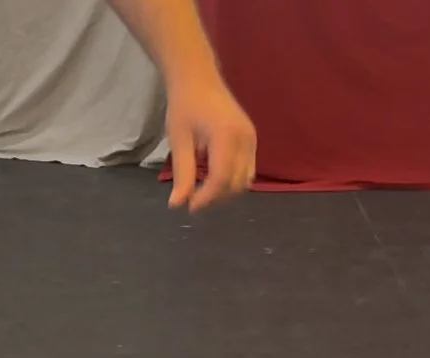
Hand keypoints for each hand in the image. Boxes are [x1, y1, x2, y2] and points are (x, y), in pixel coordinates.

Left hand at [165, 72, 256, 210]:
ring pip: (244, 180)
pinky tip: (213, 176)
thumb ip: (182, 174)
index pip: (221, 179)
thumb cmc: (184, 106)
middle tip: (193, 198)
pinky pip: (247, 170)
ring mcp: (252, 140)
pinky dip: (231, 180)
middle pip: (235, 183)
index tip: (189, 207)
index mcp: (227, 136)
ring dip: (224, 191)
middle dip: (215, 197)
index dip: (206, 198)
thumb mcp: (179, 141)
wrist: (198, 78)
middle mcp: (246, 139)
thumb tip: (177, 204)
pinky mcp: (252, 141)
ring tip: (203, 188)